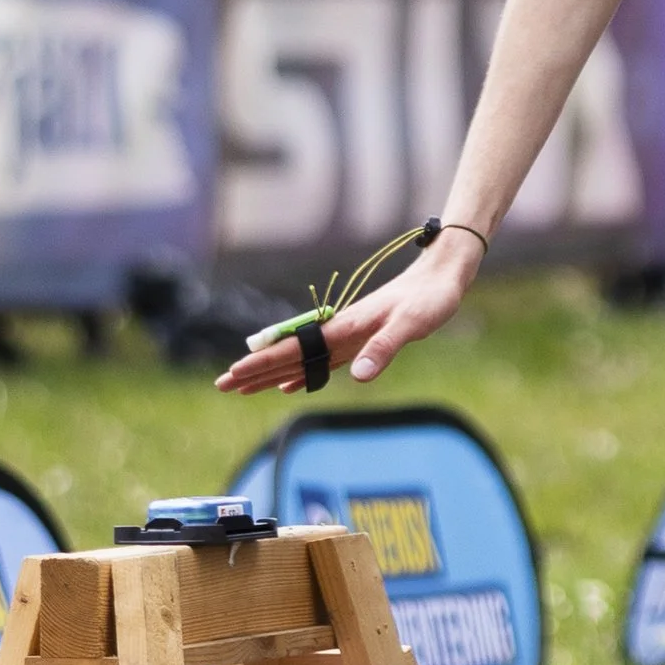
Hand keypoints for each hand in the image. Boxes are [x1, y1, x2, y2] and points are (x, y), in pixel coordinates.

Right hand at [214, 228, 486, 398]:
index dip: (262, 363)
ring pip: (300, 359)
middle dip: (254, 370)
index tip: (234, 374)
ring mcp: (347, 336)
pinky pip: (319, 361)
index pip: (294, 349)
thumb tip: (358, 376)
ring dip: (271, 373)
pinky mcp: (358, 340)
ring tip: (244, 387)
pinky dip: (300, 374)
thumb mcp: (411, 325)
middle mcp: (340, 331)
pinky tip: (290, 385)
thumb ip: (384, 349)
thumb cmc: (429, 300)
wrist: (442, 277)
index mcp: (345, 328)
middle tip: (222, 385)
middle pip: (288, 354)